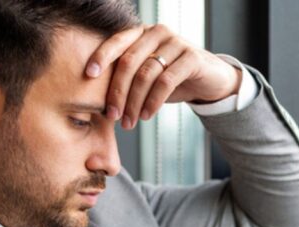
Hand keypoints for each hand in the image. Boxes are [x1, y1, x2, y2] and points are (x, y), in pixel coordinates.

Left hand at [84, 24, 242, 129]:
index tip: (88, 75)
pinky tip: (147, 115)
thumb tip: (96, 99)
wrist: (210, 81)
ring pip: (146, 74)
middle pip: (129, 62)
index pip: (117, 41)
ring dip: (134, 102)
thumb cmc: (172, 79)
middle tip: (112, 115)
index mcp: (142, 32)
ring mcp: (176, 43)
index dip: (101, 57)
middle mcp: (158, 32)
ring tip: (129, 122)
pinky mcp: (192, 58)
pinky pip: (166, 82)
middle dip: (117, 91)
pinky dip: (153, 102)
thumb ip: (127, 78)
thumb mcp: (147, 75)